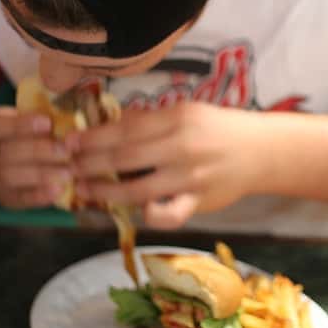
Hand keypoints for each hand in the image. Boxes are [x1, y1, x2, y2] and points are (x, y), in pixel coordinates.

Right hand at [0, 106, 70, 208]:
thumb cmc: (12, 130)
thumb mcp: (14, 116)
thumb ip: (33, 117)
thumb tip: (65, 116)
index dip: (20, 125)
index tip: (47, 122)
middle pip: (3, 153)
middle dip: (37, 151)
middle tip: (65, 150)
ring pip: (8, 177)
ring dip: (40, 175)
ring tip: (67, 172)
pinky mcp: (1, 196)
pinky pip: (16, 199)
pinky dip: (38, 196)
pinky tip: (58, 190)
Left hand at [66, 102, 263, 228]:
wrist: (261, 151)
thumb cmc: (220, 128)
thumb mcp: (189, 112)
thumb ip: (153, 121)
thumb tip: (110, 126)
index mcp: (177, 118)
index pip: (125, 128)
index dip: (93, 137)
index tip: (69, 141)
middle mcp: (182, 146)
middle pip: (124, 158)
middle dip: (89, 163)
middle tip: (67, 166)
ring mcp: (190, 177)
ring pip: (137, 189)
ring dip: (104, 191)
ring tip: (84, 190)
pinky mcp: (199, 201)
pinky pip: (168, 215)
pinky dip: (148, 214)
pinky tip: (135, 211)